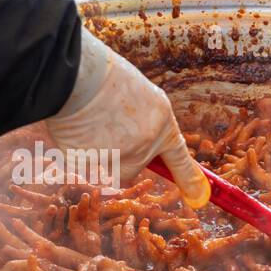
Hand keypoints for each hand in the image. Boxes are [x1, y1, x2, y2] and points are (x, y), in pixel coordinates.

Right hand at [46, 29, 209, 206]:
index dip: (189, 178)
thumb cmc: (102, 76)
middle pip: (132, 168)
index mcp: (161, 121)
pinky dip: (72, 146)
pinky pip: (79, 162)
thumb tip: (132, 141)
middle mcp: (145, 145)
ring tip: (84, 120)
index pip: (178, 158)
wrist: (77, 76)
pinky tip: (72, 125)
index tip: (198, 195)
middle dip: (116, 154)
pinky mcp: (93, 167)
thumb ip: (139, 119)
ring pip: (104, 168)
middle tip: (103, 127)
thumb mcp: (135, 92)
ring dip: (94, 152)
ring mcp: (118, 158)